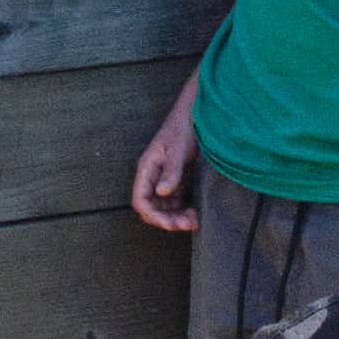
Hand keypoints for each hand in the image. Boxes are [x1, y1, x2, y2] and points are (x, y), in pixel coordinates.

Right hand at [129, 77, 201, 233]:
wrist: (196, 114)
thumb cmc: (183, 127)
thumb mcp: (177, 150)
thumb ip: (170, 172)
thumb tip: (162, 193)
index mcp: (147, 169)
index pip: (141, 200)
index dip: (154, 216)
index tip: (172, 224)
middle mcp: (153, 177)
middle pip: (153, 208)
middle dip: (168, 220)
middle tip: (189, 223)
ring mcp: (165, 179)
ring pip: (165, 207)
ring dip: (178, 217)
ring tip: (196, 220)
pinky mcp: (178, 179)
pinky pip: (177, 201)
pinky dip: (185, 209)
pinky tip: (197, 212)